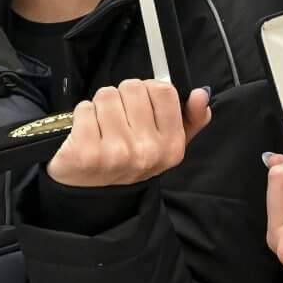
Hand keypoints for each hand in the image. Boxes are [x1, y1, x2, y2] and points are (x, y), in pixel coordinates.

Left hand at [45, 80, 210, 187]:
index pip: (163, 90)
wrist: (92, 194)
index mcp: (171, 147)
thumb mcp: (167, 145)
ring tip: (103, 129)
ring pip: (106, 95)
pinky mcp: (86, 152)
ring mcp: (116, 152)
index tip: (141, 107)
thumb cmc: (129, 162)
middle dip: (122, 98)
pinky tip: (87, 135)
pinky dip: (82, 117)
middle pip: (132, 88)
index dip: (148, 92)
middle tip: (119, 123)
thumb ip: (191, 119)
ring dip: (100, 107)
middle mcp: (147, 151)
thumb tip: (200, 94)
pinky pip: (84, 108)